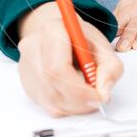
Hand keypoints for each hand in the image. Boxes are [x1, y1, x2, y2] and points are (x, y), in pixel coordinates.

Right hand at [17, 1, 123, 116]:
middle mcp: (33, 47)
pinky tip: (74, 93)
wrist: (63, 34)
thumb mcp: (105, 47)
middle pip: (53, 87)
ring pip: (49, 101)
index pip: (59, 69)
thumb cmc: (83, 39)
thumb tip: (103, 93)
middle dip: (80, 101)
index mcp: (53, 30)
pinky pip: (46, 105)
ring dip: (74, 106)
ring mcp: (26, 66)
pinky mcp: (27, 83)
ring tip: (87, 94)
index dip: (80, 90)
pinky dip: (66, 106)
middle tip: (97, 100)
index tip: (99, 96)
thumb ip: (110, 69)